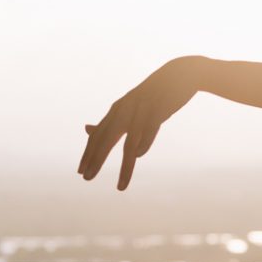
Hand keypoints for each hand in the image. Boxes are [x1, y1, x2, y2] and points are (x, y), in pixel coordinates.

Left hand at [79, 58, 200, 190]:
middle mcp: (126, 110)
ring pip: (129, 143)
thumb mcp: (128, 106)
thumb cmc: (153, 94)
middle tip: (86, 178)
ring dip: (125, 167)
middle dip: (96, 159)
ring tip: (120, 186)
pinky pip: (149, 131)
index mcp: (118, 110)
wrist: (180, 74)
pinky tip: (138, 158)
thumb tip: (86, 129)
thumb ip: (108, 120)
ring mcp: (142, 111)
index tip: (80, 171)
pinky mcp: (159, 111)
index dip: (88, 153)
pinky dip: (143, 145)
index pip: (98, 135)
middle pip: (106, 139)